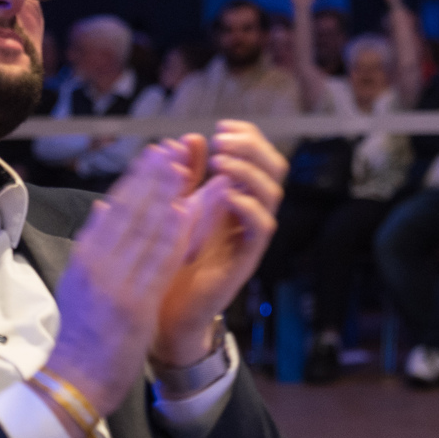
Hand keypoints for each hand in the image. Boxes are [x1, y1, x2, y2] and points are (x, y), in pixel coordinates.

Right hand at [45, 142, 197, 415]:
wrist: (72, 381)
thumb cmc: (80, 335)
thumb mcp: (78, 283)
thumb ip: (94, 246)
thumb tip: (103, 207)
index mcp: (85, 257)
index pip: (113, 207)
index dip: (136, 177)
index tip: (154, 152)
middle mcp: (98, 264)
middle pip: (129, 211)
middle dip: (153, 176)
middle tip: (173, 147)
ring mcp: (116, 283)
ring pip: (145, 230)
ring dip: (167, 195)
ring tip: (185, 167)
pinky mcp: (135, 304)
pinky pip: (158, 262)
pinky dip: (172, 234)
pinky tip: (186, 210)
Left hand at [149, 120, 287, 366]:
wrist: (164, 310)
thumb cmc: (171, 258)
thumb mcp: (176, 208)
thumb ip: (185, 174)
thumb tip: (190, 137)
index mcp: (235, 195)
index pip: (257, 155)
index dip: (247, 136)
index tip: (219, 127)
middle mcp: (248, 212)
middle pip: (274, 168)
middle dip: (251, 147)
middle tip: (221, 141)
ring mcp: (249, 235)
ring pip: (272, 193)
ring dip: (248, 171)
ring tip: (220, 163)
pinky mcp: (246, 258)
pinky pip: (262, 228)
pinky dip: (248, 206)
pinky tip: (226, 194)